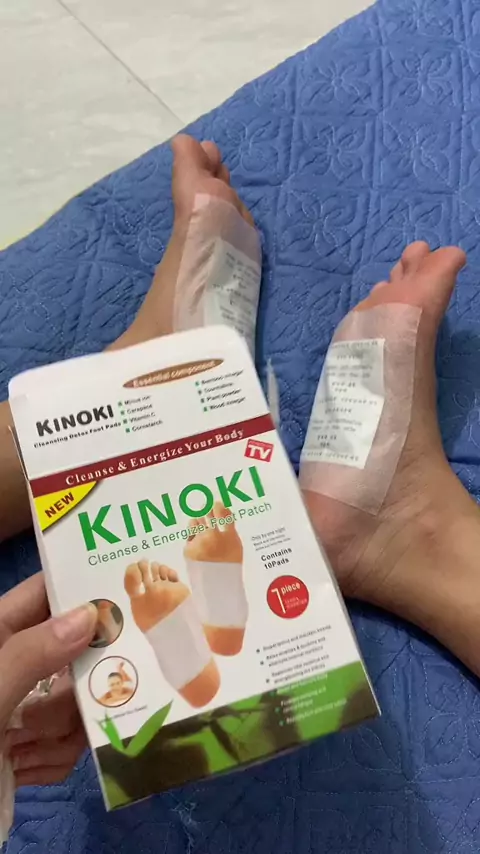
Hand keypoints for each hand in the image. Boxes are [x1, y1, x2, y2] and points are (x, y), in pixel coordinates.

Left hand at [0, 573, 95, 785]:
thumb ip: (31, 654)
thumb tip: (89, 614)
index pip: (43, 594)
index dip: (80, 589)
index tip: (125, 600)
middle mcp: (13, 664)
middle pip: (72, 656)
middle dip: (69, 692)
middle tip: (55, 711)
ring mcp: (22, 704)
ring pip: (75, 702)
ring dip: (57, 734)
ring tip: (18, 750)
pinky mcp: (29, 742)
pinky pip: (68, 740)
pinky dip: (50, 759)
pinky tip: (19, 770)